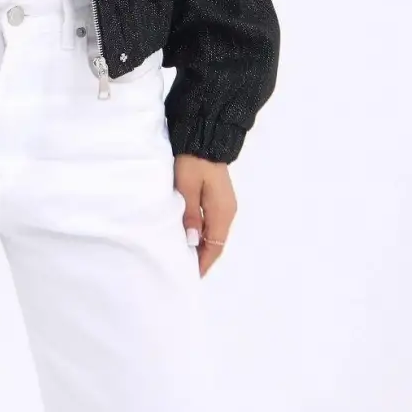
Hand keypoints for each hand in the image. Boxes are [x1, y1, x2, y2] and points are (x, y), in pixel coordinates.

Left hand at [173, 155, 236, 277]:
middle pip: (216, 242)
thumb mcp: (186, 187)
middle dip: (202, 257)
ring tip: (184, 256)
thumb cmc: (193, 161)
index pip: (214, 247)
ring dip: (202, 245)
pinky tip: (190, 235)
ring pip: (214, 233)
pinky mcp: (218, 196)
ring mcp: (225, 203)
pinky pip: (212, 222)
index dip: (203, 263)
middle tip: (183, 270)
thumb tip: (192, 242)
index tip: (189, 277)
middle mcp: (228, 212)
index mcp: (222, 212)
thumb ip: (189, 215)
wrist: (205, 134)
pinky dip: (202, 233)